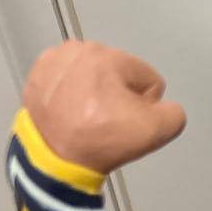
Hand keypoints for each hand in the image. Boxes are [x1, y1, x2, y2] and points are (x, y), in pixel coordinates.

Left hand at [22, 40, 186, 173]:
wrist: (57, 159)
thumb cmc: (102, 141)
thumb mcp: (157, 130)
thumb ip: (174, 113)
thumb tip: (163, 108)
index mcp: (107, 56)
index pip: (147, 78)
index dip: (146, 104)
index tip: (129, 120)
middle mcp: (78, 50)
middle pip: (119, 75)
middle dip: (119, 95)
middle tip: (110, 121)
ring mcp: (53, 62)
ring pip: (93, 77)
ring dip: (96, 94)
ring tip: (90, 118)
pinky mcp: (36, 76)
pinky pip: (68, 82)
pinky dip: (72, 95)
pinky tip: (73, 113)